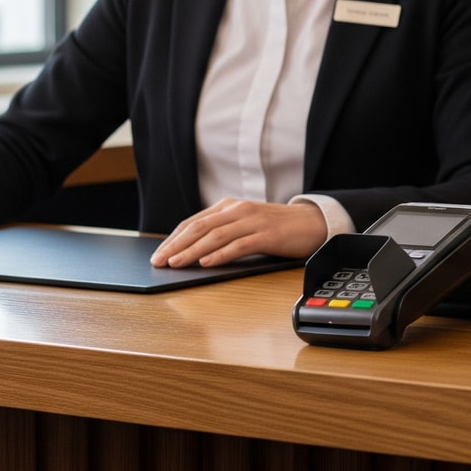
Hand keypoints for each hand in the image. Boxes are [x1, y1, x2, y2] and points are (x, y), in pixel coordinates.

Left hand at [151, 199, 326, 267]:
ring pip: (216, 236)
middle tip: (159, 261)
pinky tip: (207, 263)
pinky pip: (239, 245)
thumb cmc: (277, 228)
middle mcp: (239, 210)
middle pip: (200, 228)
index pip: (194, 222)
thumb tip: (192, 252)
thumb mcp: (245, 224)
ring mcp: (253, 221)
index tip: (158, 253)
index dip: (173, 238)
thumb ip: (223, 231)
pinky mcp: (267, 234)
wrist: (312, 223)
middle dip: (176, 245)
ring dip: (192, 251)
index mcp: (230, 206)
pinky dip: (221, 254)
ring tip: (176, 263)